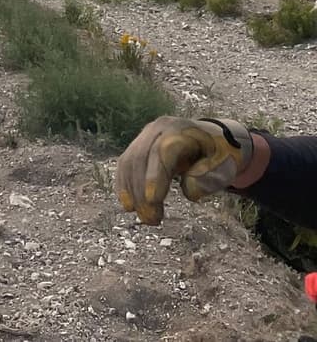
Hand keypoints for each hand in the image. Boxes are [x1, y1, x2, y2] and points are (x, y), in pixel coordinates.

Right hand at [116, 116, 254, 223]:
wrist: (213, 138)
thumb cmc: (219, 154)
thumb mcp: (223, 165)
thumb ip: (208, 178)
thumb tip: (188, 192)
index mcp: (178, 129)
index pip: (161, 152)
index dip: (154, 176)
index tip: (152, 201)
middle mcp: (156, 129)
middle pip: (141, 158)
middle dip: (141, 191)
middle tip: (151, 220)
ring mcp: (145, 136)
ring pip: (129, 162)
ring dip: (132, 192)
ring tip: (145, 218)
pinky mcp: (139, 146)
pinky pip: (126, 164)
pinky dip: (125, 185)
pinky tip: (129, 204)